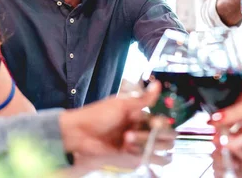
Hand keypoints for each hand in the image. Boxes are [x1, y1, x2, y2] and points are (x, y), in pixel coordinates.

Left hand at [59, 82, 175, 156]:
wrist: (79, 134)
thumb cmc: (97, 115)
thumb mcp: (121, 104)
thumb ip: (143, 99)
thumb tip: (158, 84)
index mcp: (138, 113)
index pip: (160, 120)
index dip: (160, 123)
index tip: (154, 123)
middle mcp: (139, 127)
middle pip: (162, 135)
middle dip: (153, 135)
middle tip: (132, 133)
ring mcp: (135, 142)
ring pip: (155, 147)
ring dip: (144, 144)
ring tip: (126, 140)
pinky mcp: (129, 154)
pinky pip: (144, 157)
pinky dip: (138, 153)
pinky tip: (125, 148)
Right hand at [209, 85, 241, 148]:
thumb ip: (232, 114)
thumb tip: (215, 118)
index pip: (229, 105)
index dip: (220, 116)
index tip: (211, 125)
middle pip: (235, 117)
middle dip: (225, 127)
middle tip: (216, 136)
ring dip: (233, 134)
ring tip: (224, 142)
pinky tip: (235, 142)